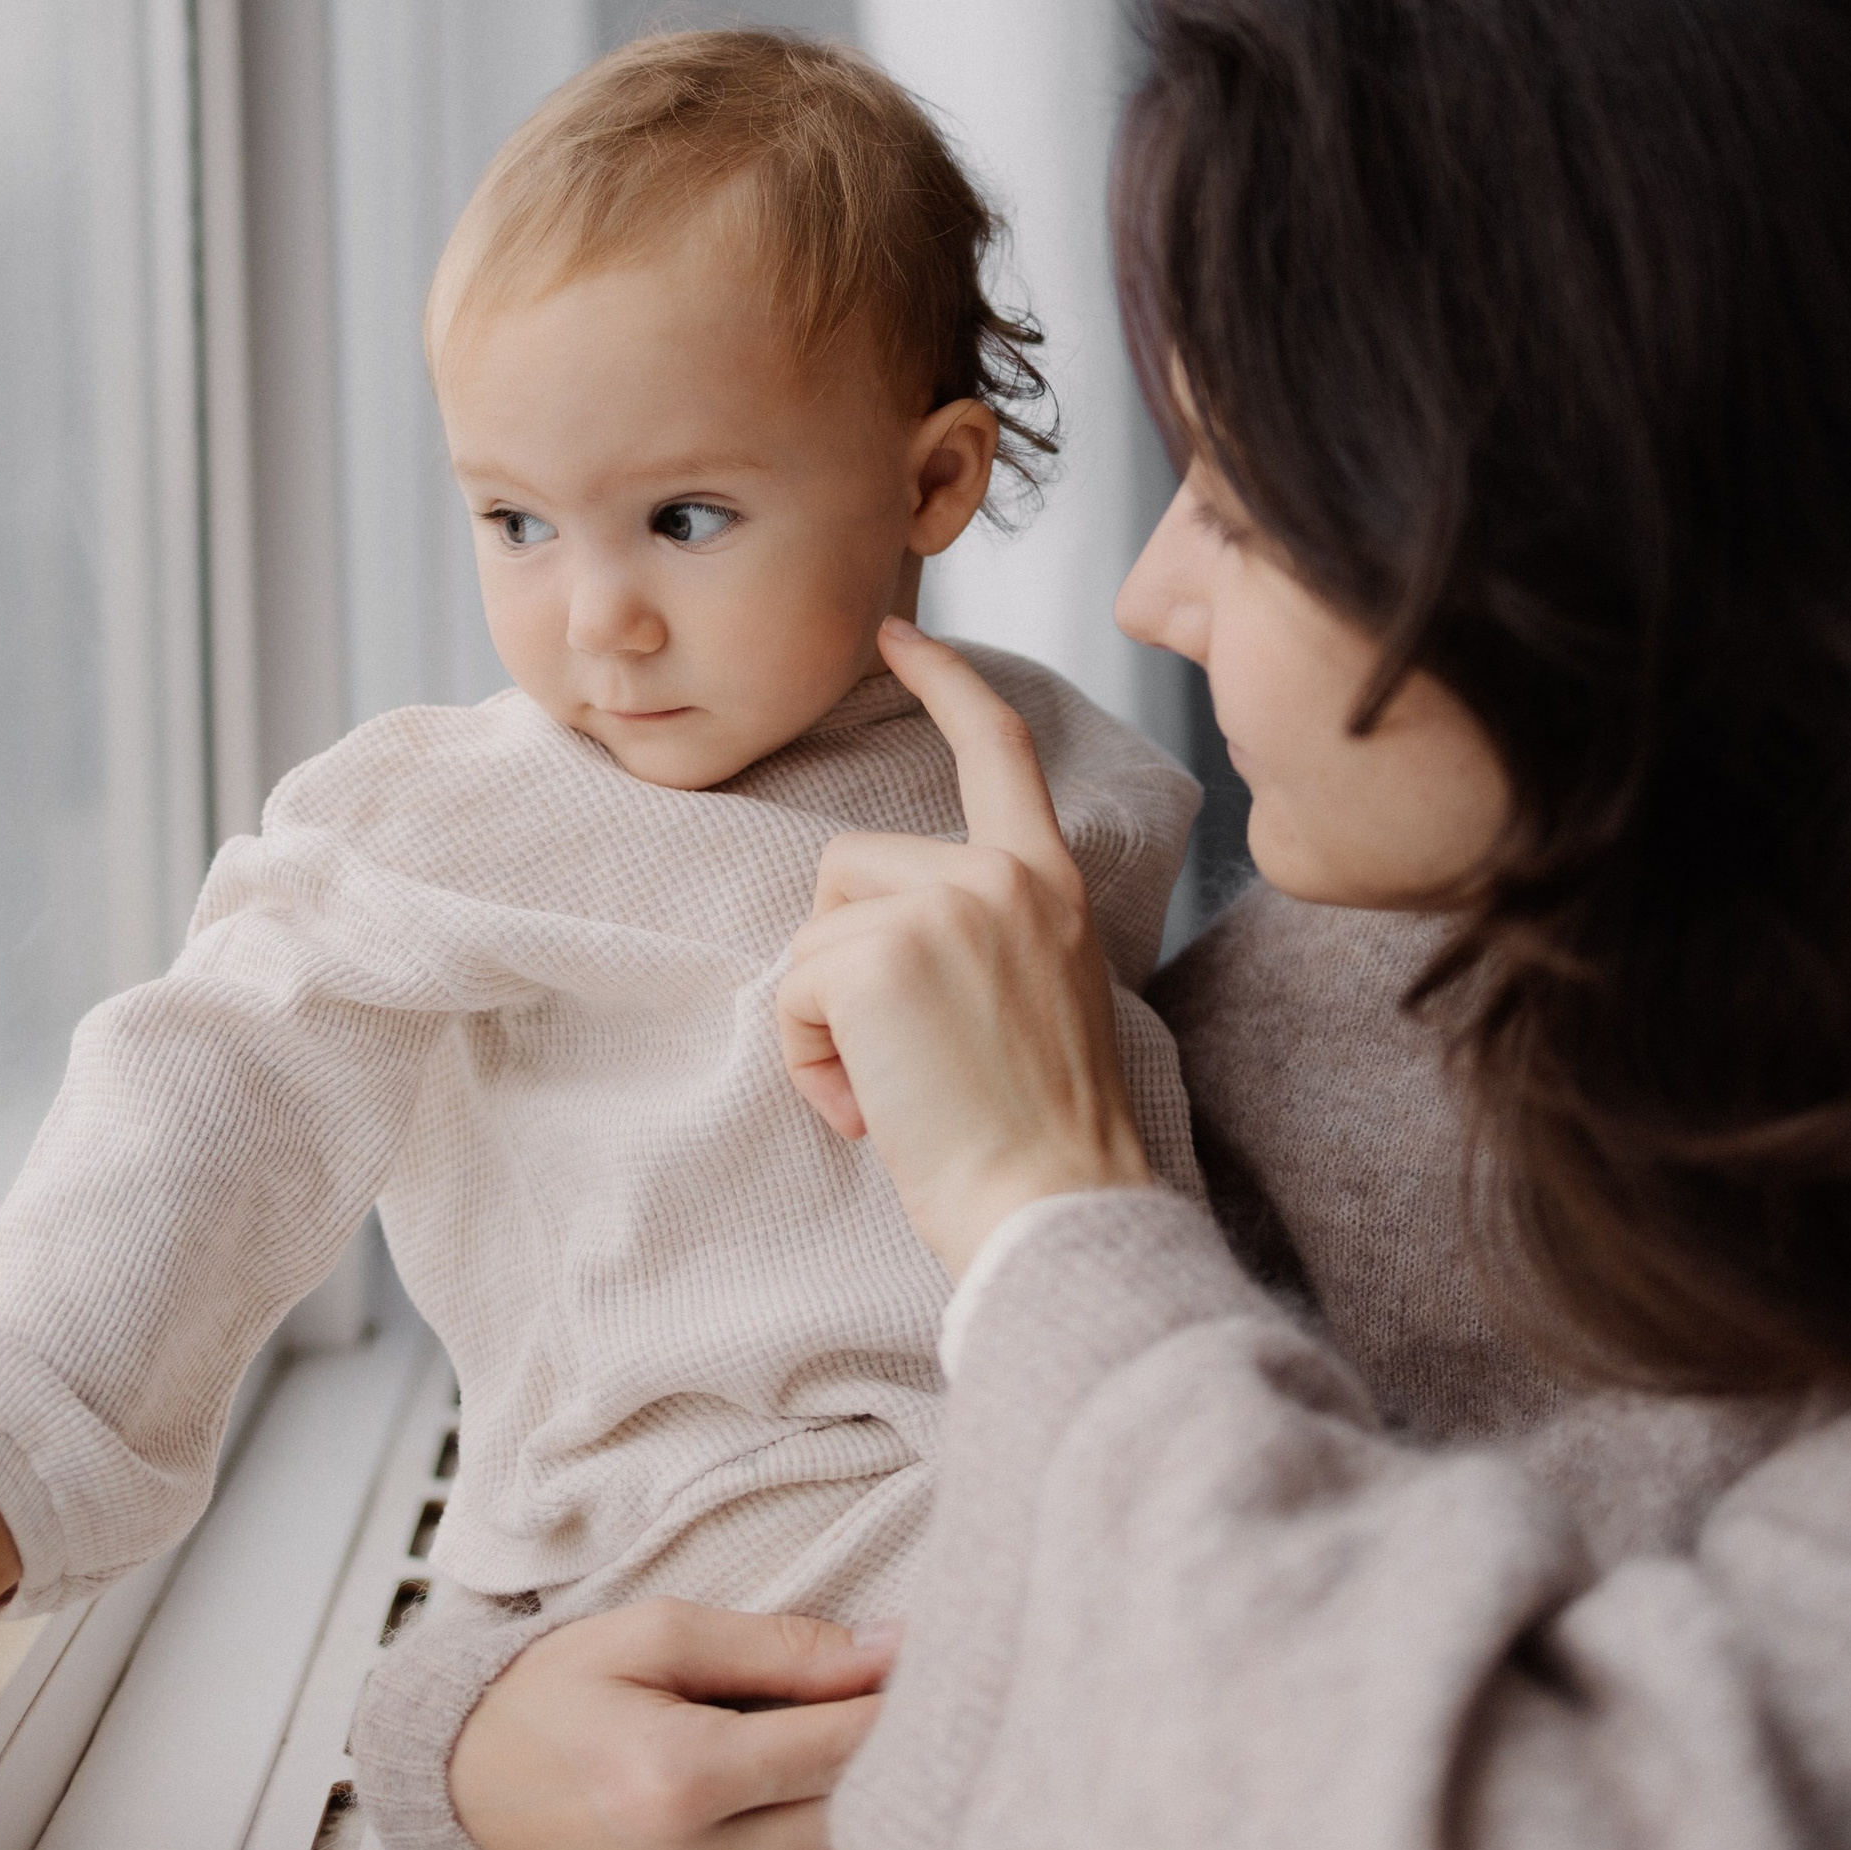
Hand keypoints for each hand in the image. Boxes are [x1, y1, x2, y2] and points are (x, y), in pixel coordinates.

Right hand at [448, 1598, 896, 1849]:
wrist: (466, 1783)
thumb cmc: (552, 1696)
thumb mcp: (655, 1632)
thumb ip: (779, 1646)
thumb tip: (887, 1651)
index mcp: (679, 1774)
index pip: (842, 1746)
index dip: (905, 1700)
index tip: (941, 1660)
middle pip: (860, 1820)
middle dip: (910, 1758)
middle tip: (938, 1701)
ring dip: (886, 1815)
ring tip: (899, 1750)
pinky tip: (849, 1803)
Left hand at [777, 616, 1149, 1278]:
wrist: (1056, 1213)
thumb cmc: (1038, 1140)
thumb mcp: (1034, 999)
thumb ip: (977, 935)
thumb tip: (871, 937)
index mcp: (1051, 884)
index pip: (996, 750)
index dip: (944, 684)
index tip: (897, 636)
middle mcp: (1003, 876)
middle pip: (849, 869)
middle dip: (841, 964)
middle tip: (904, 1066)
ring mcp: (944, 907)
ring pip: (814, 932)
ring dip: (825, 1022)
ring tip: (893, 1092)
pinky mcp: (880, 955)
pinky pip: (793, 989)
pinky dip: (809, 1061)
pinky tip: (872, 1110)